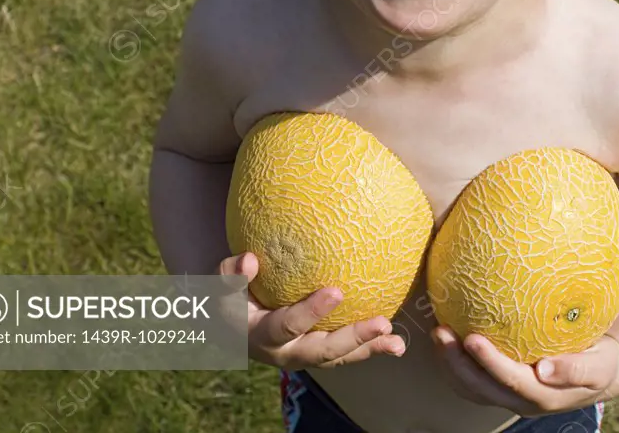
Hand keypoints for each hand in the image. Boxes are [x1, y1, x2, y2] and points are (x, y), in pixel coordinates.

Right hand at [219, 252, 405, 369]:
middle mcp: (284, 352)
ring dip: (369, 349)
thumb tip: (250, 260)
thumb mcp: (220, 286)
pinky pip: (345, 355)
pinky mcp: (317, 355)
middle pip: (322, 350)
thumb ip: (231, 274)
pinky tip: (396, 342)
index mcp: (260, 335)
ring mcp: (303, 356)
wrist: (230, 327)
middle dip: (353, 339)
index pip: (287, 325)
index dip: (311, 312)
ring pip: (338, 358)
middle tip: (382, 323)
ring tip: (397, 343)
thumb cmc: (229, 297)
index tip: (336, 291)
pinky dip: (370, 349)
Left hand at [431, 326, 618, 416]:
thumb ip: (575, 369)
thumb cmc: (599, 361)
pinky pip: (470, 376)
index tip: (472, 338)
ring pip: (469, 386)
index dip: (489, 362)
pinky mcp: (499, 385)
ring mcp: (506, 394)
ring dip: (448, 362)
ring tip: (436, 330)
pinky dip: (454, 358)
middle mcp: (518, 400)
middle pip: (479, 387)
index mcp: (541, 395)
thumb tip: (546, 369)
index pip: (510, 379)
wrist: (596, 371)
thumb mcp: (599, 366)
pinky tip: (448, 330)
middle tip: (440, 331)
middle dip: (455, 362)